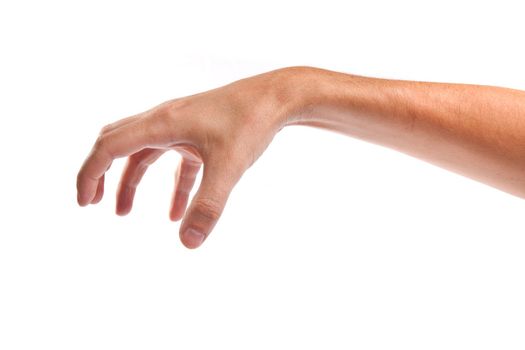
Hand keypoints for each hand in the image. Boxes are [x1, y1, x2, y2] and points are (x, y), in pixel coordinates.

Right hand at [77, 67, 303, 248]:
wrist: (277, 97)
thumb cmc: (251, 122)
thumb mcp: (228, 167)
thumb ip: (208, 206)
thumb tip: (187, 243)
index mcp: (161, 123)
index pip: (108, 146)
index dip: (89, 174)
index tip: (84, 203)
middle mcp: (165, 119)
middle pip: (117, 143)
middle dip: (100, 174)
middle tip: (91, 203)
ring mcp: (181, 124)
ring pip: (143, 152)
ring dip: (130, 181)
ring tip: (123, 212)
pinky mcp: (198, 132)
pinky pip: (174, 159)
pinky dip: (169, 185)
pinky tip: (177, 212)